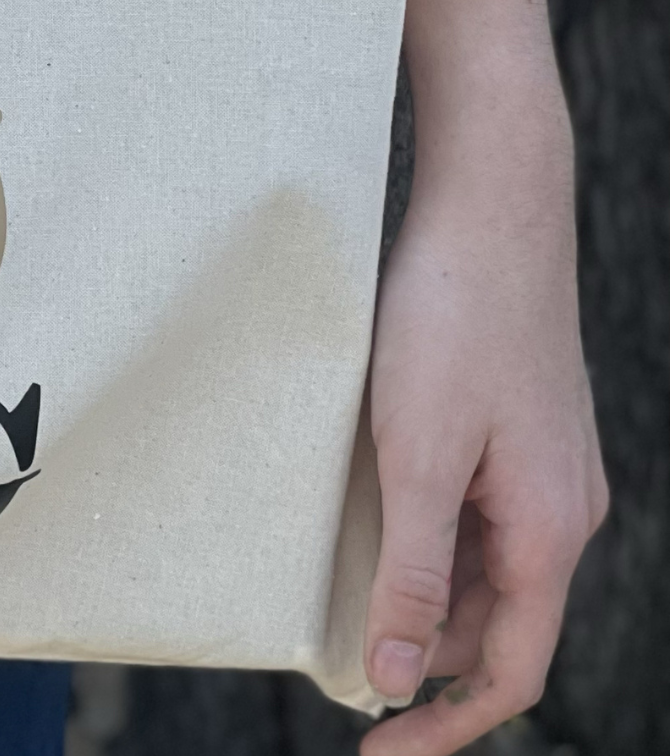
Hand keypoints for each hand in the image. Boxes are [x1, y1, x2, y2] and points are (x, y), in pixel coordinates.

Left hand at [360, 77, 605, 754]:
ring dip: (426, 593)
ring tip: (346, 603)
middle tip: (343, 678)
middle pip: (498, 621)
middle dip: (429, 658)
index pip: (511, 670)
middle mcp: (563, 507)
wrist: (492, 205)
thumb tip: (403, 677)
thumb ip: (413, 569)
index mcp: (549, 530)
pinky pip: (478, 510)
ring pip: (486, 565)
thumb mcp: (416, 451)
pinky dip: (431, 534)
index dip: (448, 723)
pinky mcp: (520, 424)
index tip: (381, 751)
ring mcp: (546, 464)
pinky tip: (374, 519)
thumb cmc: (453, 317)